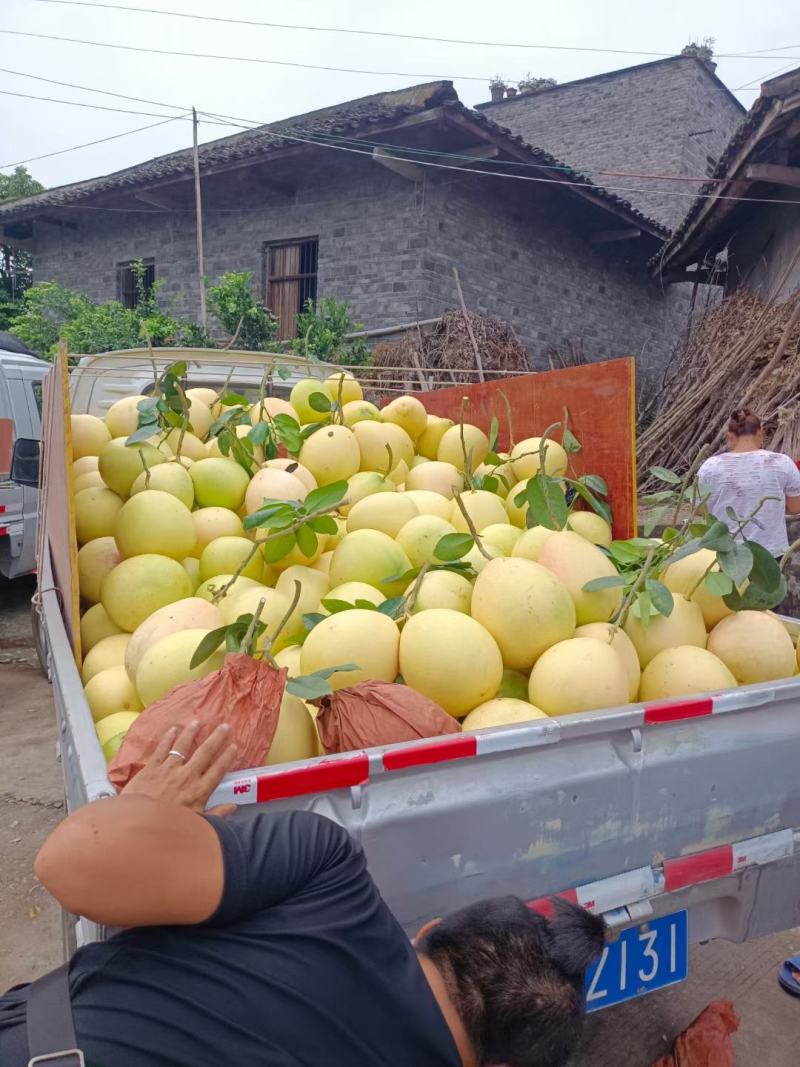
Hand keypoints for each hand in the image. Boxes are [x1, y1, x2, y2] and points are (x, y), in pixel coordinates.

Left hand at [121, 721, 237, 815]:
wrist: (138, 826)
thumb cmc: (168, 828)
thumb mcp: (197, 825)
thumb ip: (216, 814)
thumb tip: (233, 807)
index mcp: (200, 790)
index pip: (218, 770)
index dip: (227, 757)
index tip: (234, 746)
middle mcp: (187, 776)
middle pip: (205, 752)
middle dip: (216, 738)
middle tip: (225, 726)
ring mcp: (169, 769)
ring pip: (183, 745)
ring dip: (191, 732)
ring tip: (198, 722)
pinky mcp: (151, 767)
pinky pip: (162, 749)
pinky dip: (168, 738)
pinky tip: (173, 729)